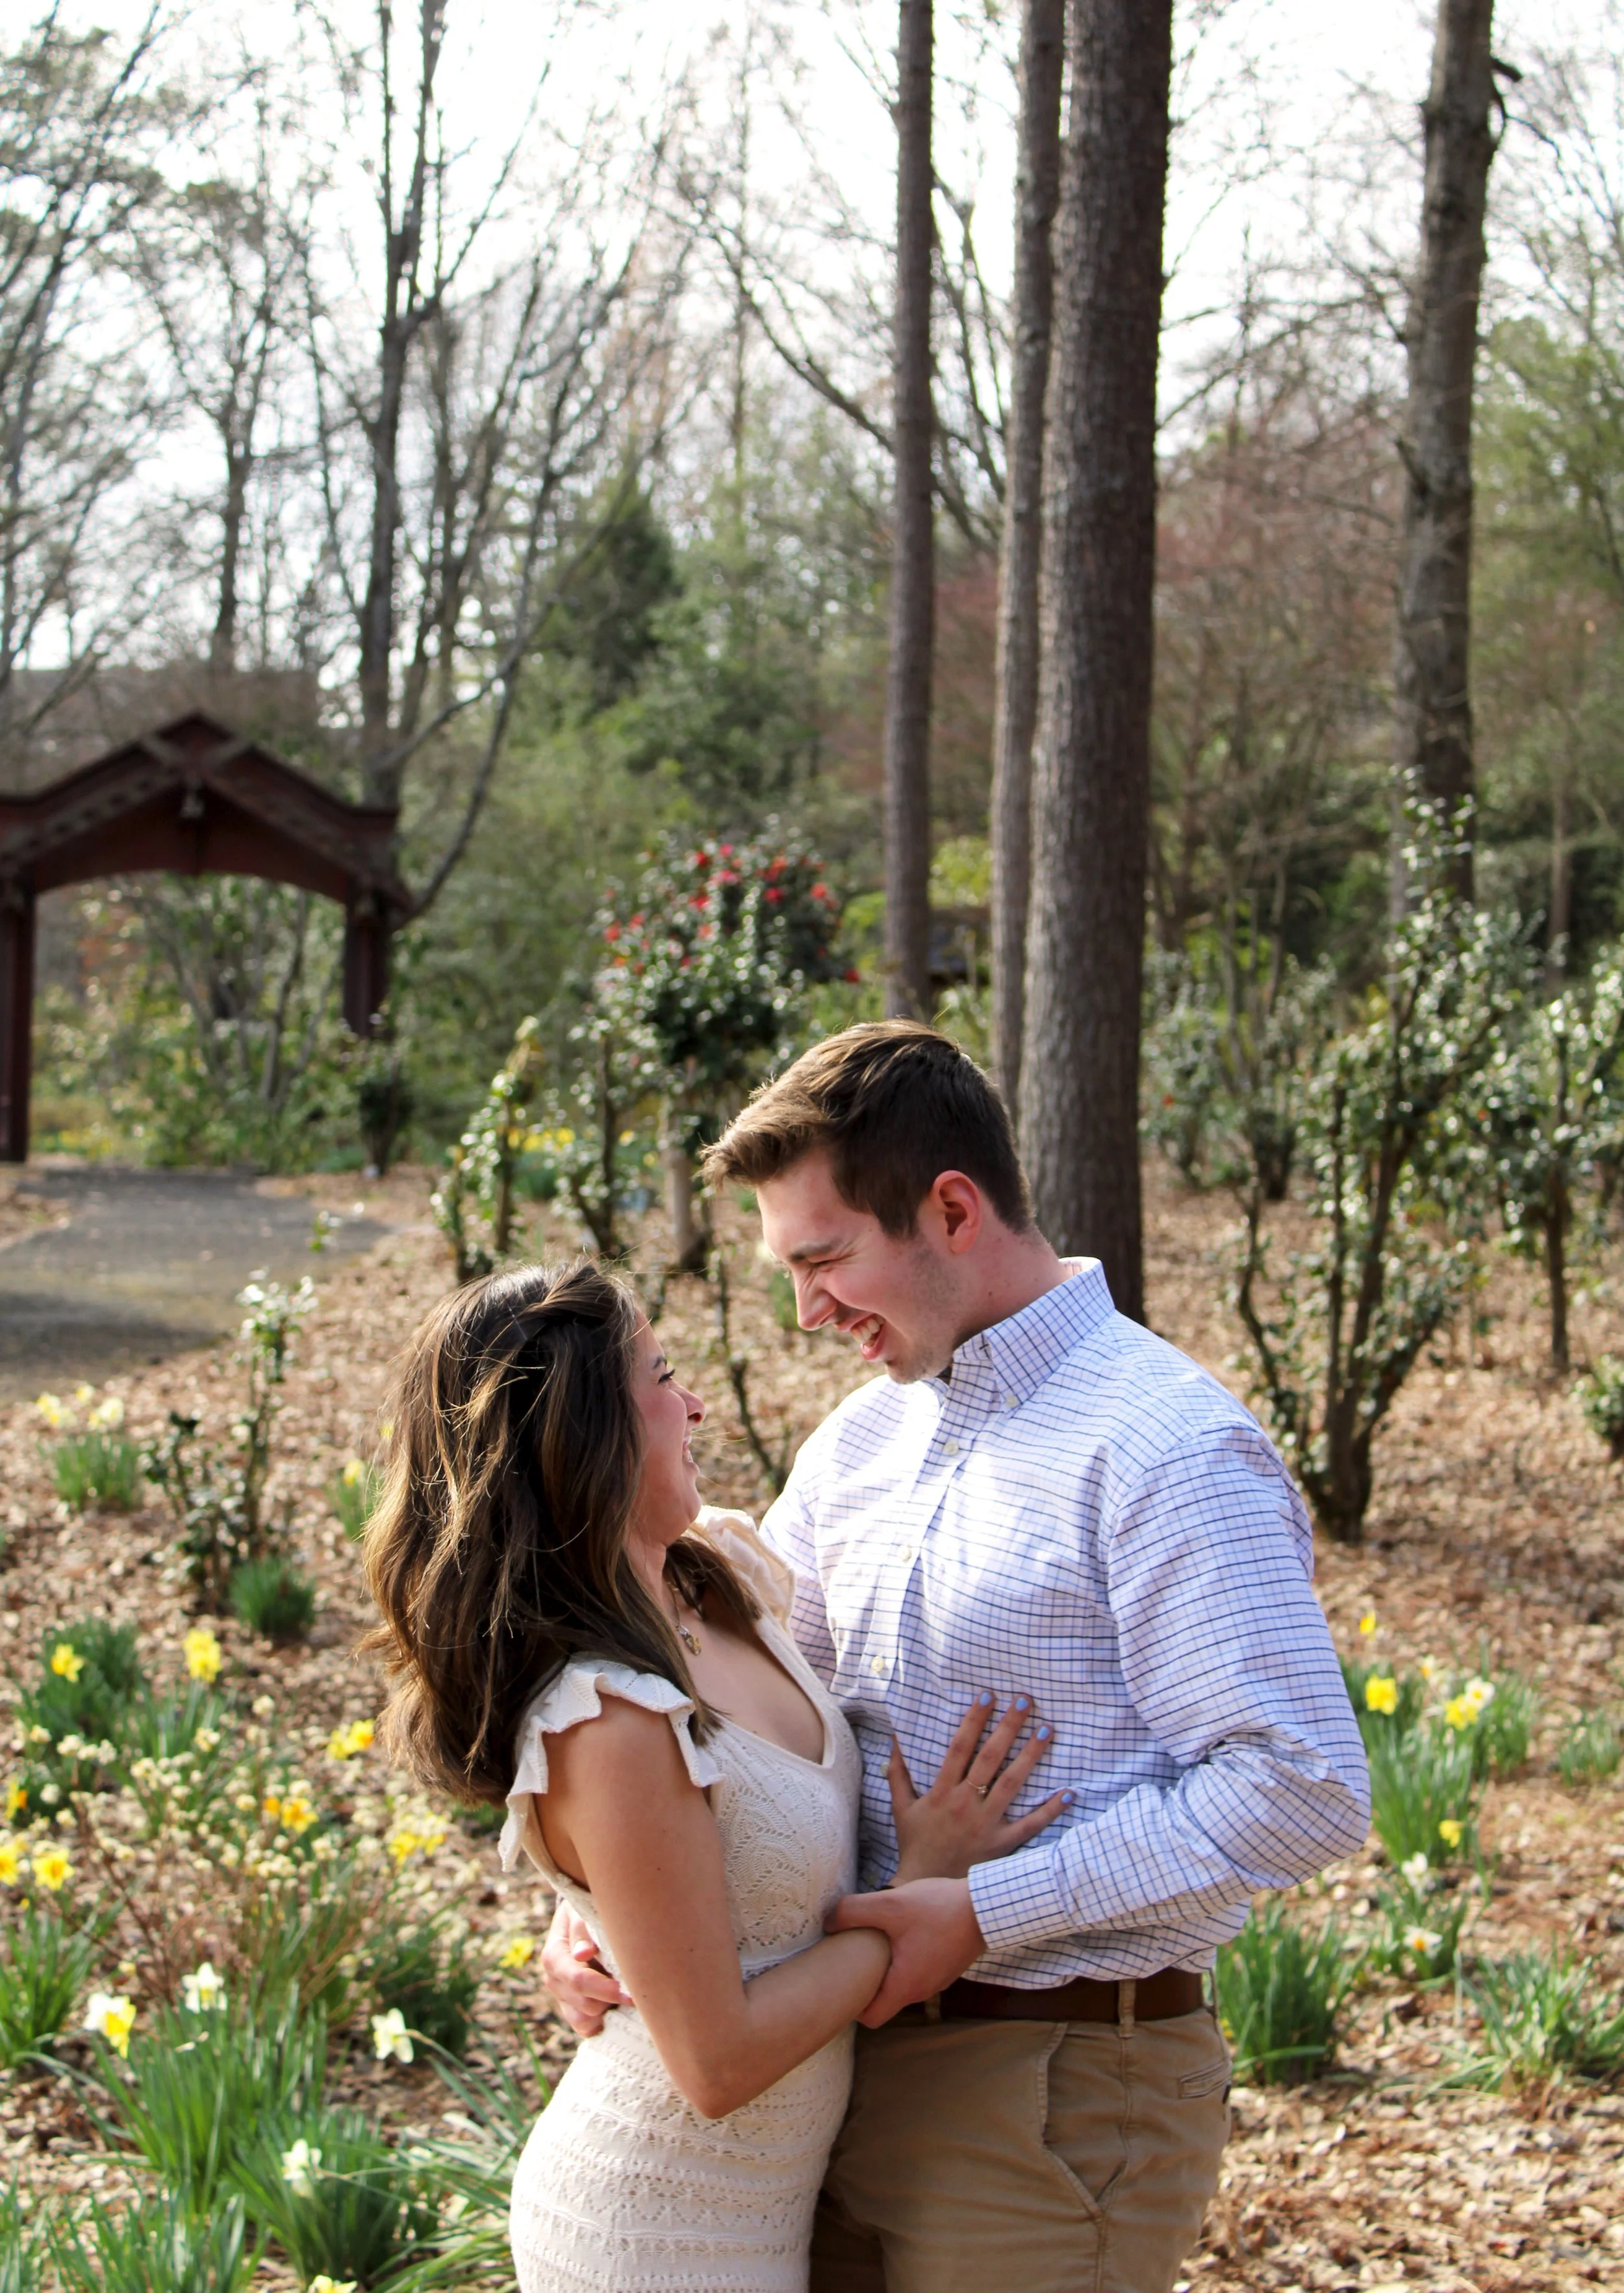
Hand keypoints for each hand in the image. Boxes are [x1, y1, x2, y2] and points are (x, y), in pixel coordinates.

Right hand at [539, 1899, 633, 2036]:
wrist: (583, 1920)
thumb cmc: (586, 1912)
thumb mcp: (582, 1912)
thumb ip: (582, 1930)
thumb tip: (583, 1953)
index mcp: (554, 1957)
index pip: (578, 1981)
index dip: (604, 1988)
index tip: (626, 1989)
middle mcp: (554, 1981)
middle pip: (586, 2005)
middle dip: (611, 1999)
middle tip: (633, 1989)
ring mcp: (562, 1998)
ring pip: (585, 2021)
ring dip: (606, 2011)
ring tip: (622, 1993)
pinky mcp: (572, 2010)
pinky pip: (585, 2028)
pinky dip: (601, 2022)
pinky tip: (615, 2006)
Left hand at [825, 1878, 984, 2025]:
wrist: (986, 1906)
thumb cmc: (938, 1909)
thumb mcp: (889, 1904)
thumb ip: (853, 1911)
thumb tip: (827, 1922)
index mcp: (906, 1986)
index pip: (870, 2018)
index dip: (851, 2005)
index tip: (841, 1982)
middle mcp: (922, 1990)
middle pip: (886, 2000)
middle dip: (868, 1983)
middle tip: (853, 1957)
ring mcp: (938, 1980)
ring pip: (903, 1984)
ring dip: (889, 1968)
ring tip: (877, 1941)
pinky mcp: (947, 1966)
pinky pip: (919, 1970)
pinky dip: (907, 1958)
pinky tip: (904, 1932)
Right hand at [889, 1694, 1067, 1884]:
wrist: (925, 1888)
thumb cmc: (915, 1844)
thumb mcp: (902, 1807)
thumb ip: (899, 1773)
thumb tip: (895, 1739)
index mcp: (941, 1791)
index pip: (959, 1747)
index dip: (973, 1720)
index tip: (988, 1695)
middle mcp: (964, 1803)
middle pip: (990, 1758)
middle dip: (1008, 1727)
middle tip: (1026, 1701)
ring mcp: (985, 1824)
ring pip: (1011, 1784)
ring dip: (1031, 1756)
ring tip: (1047, 1730)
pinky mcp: (1000, 1845)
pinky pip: (1029, 1825)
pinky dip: (1050, 1810)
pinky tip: (1068, 1792)